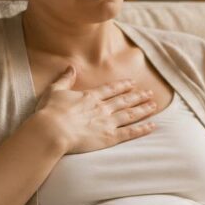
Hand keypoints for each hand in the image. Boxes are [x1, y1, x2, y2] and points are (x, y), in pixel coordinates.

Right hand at [34, 65, 156, 153]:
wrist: (52, 131)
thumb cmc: (50, 112)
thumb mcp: (55, 90)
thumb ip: (64, 79)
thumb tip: (70, 67)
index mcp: (90, 97)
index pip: (111, 89)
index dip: (123, 85)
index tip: (132, 83)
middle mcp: (102, 108)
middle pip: (124, 100)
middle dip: (138, 96)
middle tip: (149, 93)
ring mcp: (108, 122)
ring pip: (130, 114)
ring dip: (143, 109)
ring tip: (154, 105)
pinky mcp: (110, 137)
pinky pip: (130, 132)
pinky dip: (142, 129)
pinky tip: (152, 125)